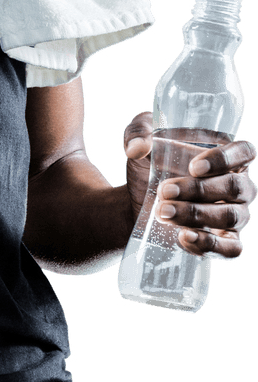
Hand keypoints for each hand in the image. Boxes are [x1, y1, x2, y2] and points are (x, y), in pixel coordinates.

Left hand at [122, 111, 256, 259]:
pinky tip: (184, 237)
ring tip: (163, 212)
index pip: (245, 152)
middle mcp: (238, 185)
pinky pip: (231, 248)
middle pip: (234, 187)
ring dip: (196, 215)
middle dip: (198, 190)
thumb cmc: (149, 163)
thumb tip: (137, 148)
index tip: (194, 167)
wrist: (136, 198)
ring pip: (230, 216)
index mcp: (227, 155)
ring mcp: (235, 215)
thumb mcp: (139, 139)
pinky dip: (210, 244)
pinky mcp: (224, 242)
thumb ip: (137, 133)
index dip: (225, 159)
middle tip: (165, 190)